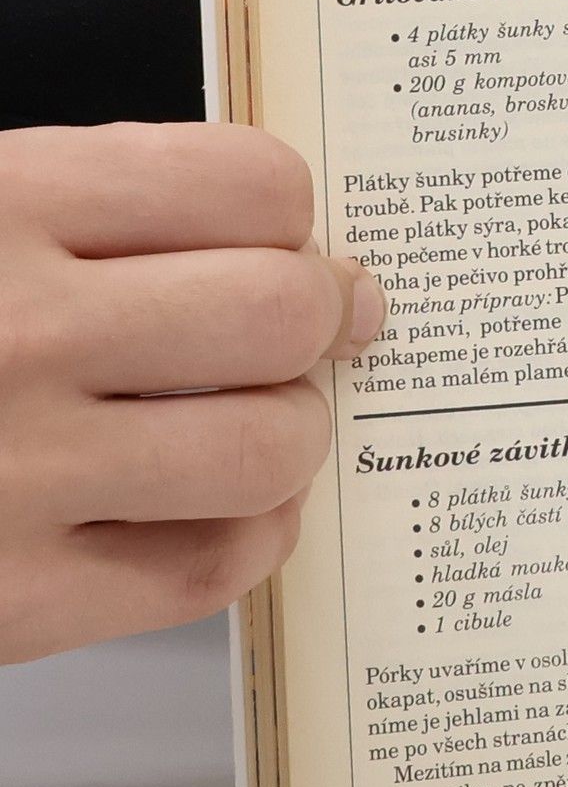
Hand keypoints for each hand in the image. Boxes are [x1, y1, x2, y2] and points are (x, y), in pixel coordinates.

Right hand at [0, 123, 384, 663]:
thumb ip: (82, 201)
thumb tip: (280, 234)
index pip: (246, 183)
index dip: (286, 214)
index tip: (280, 238)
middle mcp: (16, 333)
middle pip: (281, 312)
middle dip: (317, 317)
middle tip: (308, 327)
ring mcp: (17, 476)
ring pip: (269, 445)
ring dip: (291, 428)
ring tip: (255, 415)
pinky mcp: (13, 603)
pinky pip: (211, 567)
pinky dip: (251, 532)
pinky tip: (224, 505)